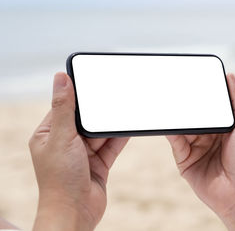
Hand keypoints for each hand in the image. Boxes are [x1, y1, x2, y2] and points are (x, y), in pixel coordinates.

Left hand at [29, 72, 127, 230]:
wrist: (75, 212)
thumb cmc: (60, 179)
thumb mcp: (62, 137)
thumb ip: (64, 108)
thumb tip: (60, 77)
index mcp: (48, 134)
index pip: (64, 107)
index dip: (78, 94)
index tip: (93, 81)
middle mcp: (66, 142)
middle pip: (86, 119)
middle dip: (100, 110)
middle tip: (115, 94)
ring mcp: (83, 153)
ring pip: (101, 132)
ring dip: (112, 124)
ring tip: (126, 108)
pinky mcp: (99, 163)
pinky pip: (111, 145)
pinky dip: (120, 137)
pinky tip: (130, 126)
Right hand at [167, 74, 234, 230]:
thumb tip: (231, 77)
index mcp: (226, 125)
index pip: (212, 104)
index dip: (204, 92)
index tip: (195, 77)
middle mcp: (209, 134)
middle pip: (194, 114)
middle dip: (187, 103)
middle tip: (177, 86)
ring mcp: (196, 146)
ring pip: (183, 125)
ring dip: (177, 115)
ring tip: (169, 100)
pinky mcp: (184, 159)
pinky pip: (175, 140)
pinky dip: (170, 130)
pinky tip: (168, 120)